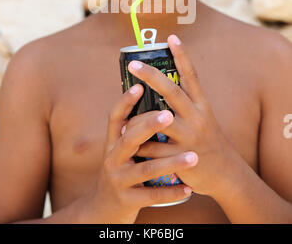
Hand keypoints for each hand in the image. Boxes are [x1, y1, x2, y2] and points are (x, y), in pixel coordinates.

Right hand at [87, 83, 194, 223]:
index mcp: (112, 143)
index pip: (115, 117)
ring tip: (193, 157)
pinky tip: (189, 189)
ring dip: (171, 162)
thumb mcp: (120, 151)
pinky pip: (152, 196)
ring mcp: (118, 180)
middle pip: (129, 139)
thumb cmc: (121, 172)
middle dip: (149, 126)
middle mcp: (112, 159)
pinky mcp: (127, 200)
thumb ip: (133, 132)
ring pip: (146, 169)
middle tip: (169, 115)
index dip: (125, 101)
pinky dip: (171, 192)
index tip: (139, 86)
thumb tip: (152, 100)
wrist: (102, 211)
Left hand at [128, 34, 239, 197]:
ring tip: (122, 117)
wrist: (226, 175)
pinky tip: (129, 146)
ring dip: (138, 120)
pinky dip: (140, 146)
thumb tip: (161, 86)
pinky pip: (154, 149)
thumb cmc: (208, 142)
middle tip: (133, 64)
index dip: (182, 55)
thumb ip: (185, 105)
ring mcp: (190, 137)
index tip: (172, 37)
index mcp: (202, 106)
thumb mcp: (203, 119)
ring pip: (158, 121)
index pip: (192, 76)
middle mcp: (197, 117)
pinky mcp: (182, 157)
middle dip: (151, 76)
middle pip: (172, 91)